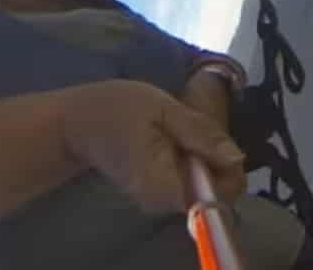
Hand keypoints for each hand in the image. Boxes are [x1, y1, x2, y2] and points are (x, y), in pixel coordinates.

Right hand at [58, 79, 245, 214]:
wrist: (75, 122)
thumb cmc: (115, 110)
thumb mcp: (162, 109)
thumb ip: (200, 133)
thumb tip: (237, 157)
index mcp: (166, 187)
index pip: (220, 196)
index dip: (229, 168)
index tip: (214, 137)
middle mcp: (164, 203)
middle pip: (214, 192)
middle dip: (216, 159)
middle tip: (193, 126)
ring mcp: (160, 201)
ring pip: (204, 185)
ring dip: (204, 157)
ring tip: (181, 129)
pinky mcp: (157, 192)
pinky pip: (189, 181)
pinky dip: (192, 160)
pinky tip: (175, 138)